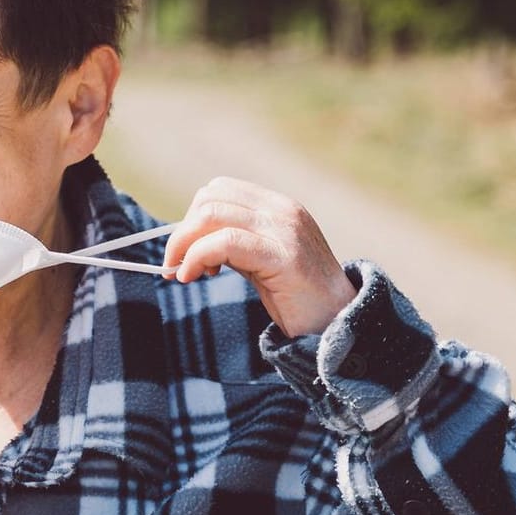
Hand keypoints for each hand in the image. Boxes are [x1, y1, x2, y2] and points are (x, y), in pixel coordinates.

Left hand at [163, 177, 355, 338]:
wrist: (338, 324)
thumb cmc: (296, 298)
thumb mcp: (259, 261)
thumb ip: (233, 244)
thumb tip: (188, 241)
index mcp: (278, 207)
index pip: (220, 190)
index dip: (193, 217)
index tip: (185, 251)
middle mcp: (282, 210)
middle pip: (210, 198)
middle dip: (183, 231)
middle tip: (177, 265)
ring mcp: (285, 230)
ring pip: (212, 215)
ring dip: (184, 245)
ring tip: (183, 274)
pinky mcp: (283, 256)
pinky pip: (225, 242)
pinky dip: (197, 256)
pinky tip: (191, 276)